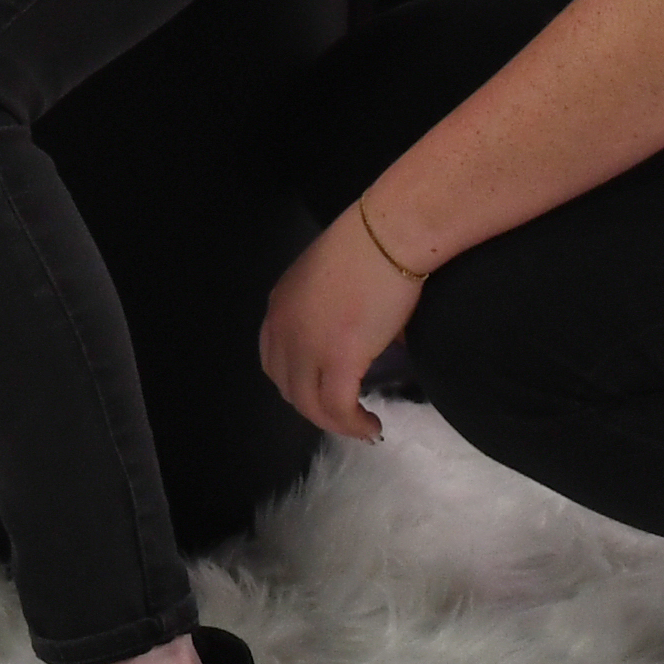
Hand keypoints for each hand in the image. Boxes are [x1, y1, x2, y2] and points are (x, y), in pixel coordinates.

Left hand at [259, 206, 424, 443]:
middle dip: (315, 406)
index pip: (274, 360)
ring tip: (361, 427)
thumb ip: (332, 312)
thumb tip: (363, 337)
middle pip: (289, 387)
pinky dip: (353, 425)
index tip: (322, 391)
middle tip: (344, 413)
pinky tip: (371, 427)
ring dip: (335, 423)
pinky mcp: (338, 360)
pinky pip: (338, 409)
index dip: (297, 383)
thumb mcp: (330, 280)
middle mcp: (284, 329)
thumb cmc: (371, 247)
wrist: (388, 236)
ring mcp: (307, 347)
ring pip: (310, 405)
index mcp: (279, 306)